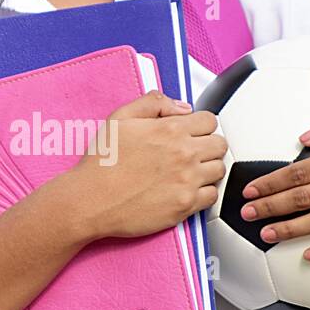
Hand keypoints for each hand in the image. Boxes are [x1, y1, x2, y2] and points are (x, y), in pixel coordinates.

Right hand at [71, 90, 225, 240]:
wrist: (90, 200)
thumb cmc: (101, 162)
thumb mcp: (119, 118)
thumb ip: (153, 103)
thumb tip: (182, 107)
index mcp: (170, 129)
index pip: (210, 121)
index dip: (201, 126)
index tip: (192, 133)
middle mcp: (184, 154)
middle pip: (219, 144)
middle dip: (207, 146)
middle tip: (191, 153)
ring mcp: (187, 181)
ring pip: (219, 170)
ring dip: (207, 169)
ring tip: (188, 172)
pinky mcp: (185, 206)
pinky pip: (212, 196)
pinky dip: (203, 193)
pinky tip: (186, 189)